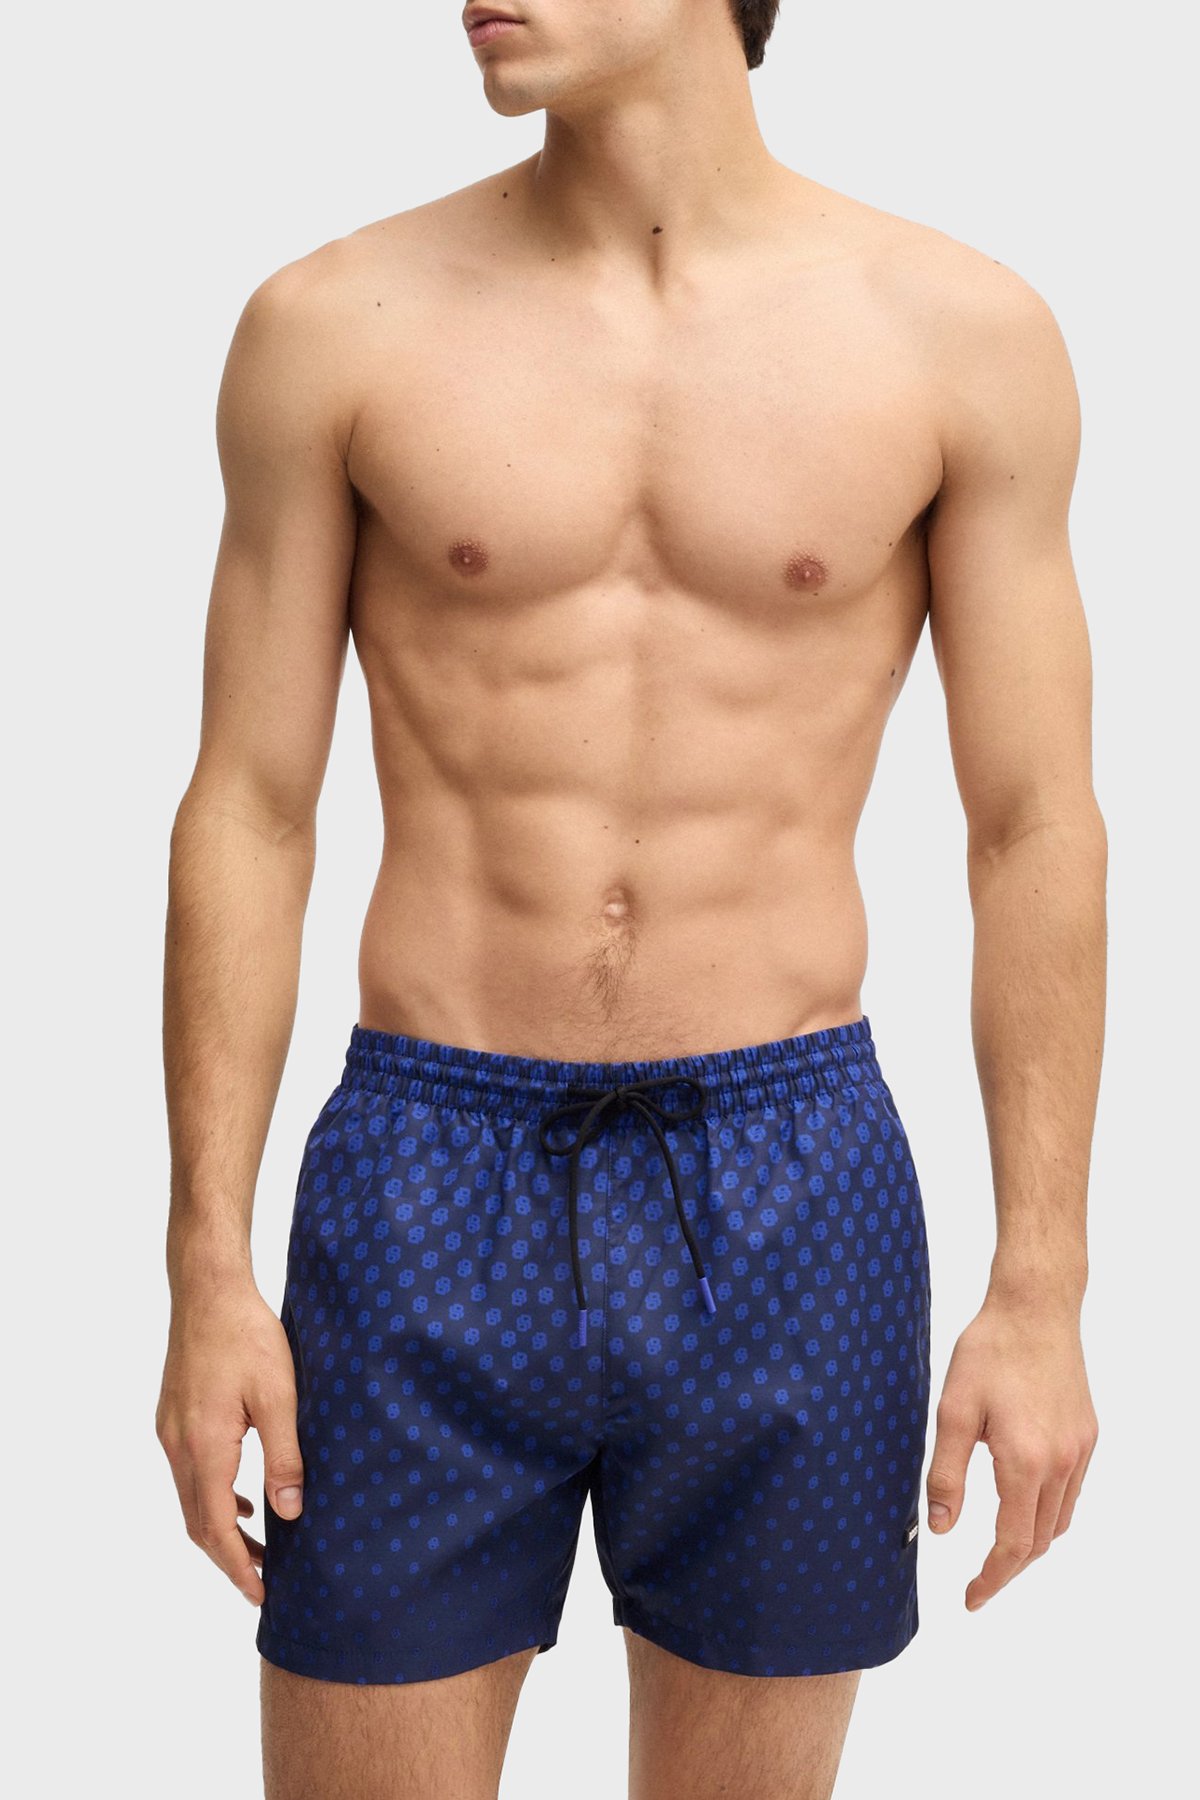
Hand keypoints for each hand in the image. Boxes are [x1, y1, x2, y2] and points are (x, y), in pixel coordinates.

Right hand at [155, 1281, 303, 1605]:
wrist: (208, 1290)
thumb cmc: (248, 1335)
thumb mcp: (279, 1395)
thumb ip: (284, 1456)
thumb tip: (290, 1513)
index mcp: (203, 1446)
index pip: (215, 1528)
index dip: (237, 1567)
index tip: (260, 1595)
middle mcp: (178, 1445)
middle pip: (198, 1523)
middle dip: (230, 1558)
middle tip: (265, 1583)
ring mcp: (170, 1431)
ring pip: (192, 1499)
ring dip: (222, 1528)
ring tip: (260, 1548)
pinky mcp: (174, 1417)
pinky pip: (191, 1474)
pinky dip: (214, 1497)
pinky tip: (245, 1498)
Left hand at [926, 1295, 1097, 1609]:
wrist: (1035, 1309)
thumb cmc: (989, 1352)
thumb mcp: (953, 1411)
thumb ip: (945, 1474)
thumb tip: (941, 1529)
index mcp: (1024, 1462)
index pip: (1013, 1545)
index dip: (991, 1579)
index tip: (971, 1599)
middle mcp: (1061, 1463)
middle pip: (1040, 1542)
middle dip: (1009, 1569)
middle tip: (978, 1584)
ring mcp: (1080, 1449)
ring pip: (1060, 1521)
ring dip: (1031, 1544)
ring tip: (998, 1551)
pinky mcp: (1087, 1434)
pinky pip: (1071, 1492)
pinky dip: (1049, 1513)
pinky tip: (1023, 1505)